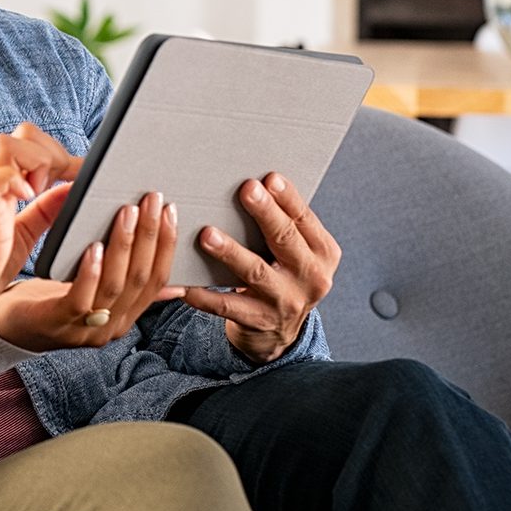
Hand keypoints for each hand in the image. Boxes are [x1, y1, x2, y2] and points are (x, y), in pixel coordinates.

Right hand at [0, 124, 78, 334]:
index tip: (84, 175)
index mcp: (3, 187)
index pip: (31, 144)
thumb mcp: (24, 235)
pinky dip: (14, 180)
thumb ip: (45, 211)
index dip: (61, 153)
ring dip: (35, 162)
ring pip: (7, 144)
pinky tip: (27, 197)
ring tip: (39, 195)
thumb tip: (72, 189)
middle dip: (52, 152)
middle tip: (62, 185)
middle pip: (22, 134)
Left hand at [0, 191, 181, 350]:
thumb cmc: (50, 299)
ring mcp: (86, 328)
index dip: (166, 244)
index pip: (157, 279)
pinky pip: (80, 298)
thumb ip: (128, 283)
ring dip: (124, 246)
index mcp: (125, 316)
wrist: (5, 325)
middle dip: (150, 236)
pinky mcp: (57, 323)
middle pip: (140, 279)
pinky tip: (93, 246)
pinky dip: (90, 271)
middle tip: (152, 201)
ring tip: (126, 213)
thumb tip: (175, 279)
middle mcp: (111, 326)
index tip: (170, 210)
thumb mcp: (95, 290)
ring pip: (115, 285)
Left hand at [177, 173, 338, 363]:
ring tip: (208, 234)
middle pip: (285, 240)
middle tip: (247, 190)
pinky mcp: (259, 322)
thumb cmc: (281, 275)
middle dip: (265, 214)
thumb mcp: (295, 253)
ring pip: (255, 272)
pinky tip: (187, 284)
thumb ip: (283, 224)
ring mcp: (286, 302)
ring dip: (230, 252)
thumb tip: (253, 184)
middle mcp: (310, 278)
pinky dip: (205, 295)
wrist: (278, 332)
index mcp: (322, 253)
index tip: (270, 178)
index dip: (288, 198)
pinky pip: (228, 306)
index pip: (304, 220)